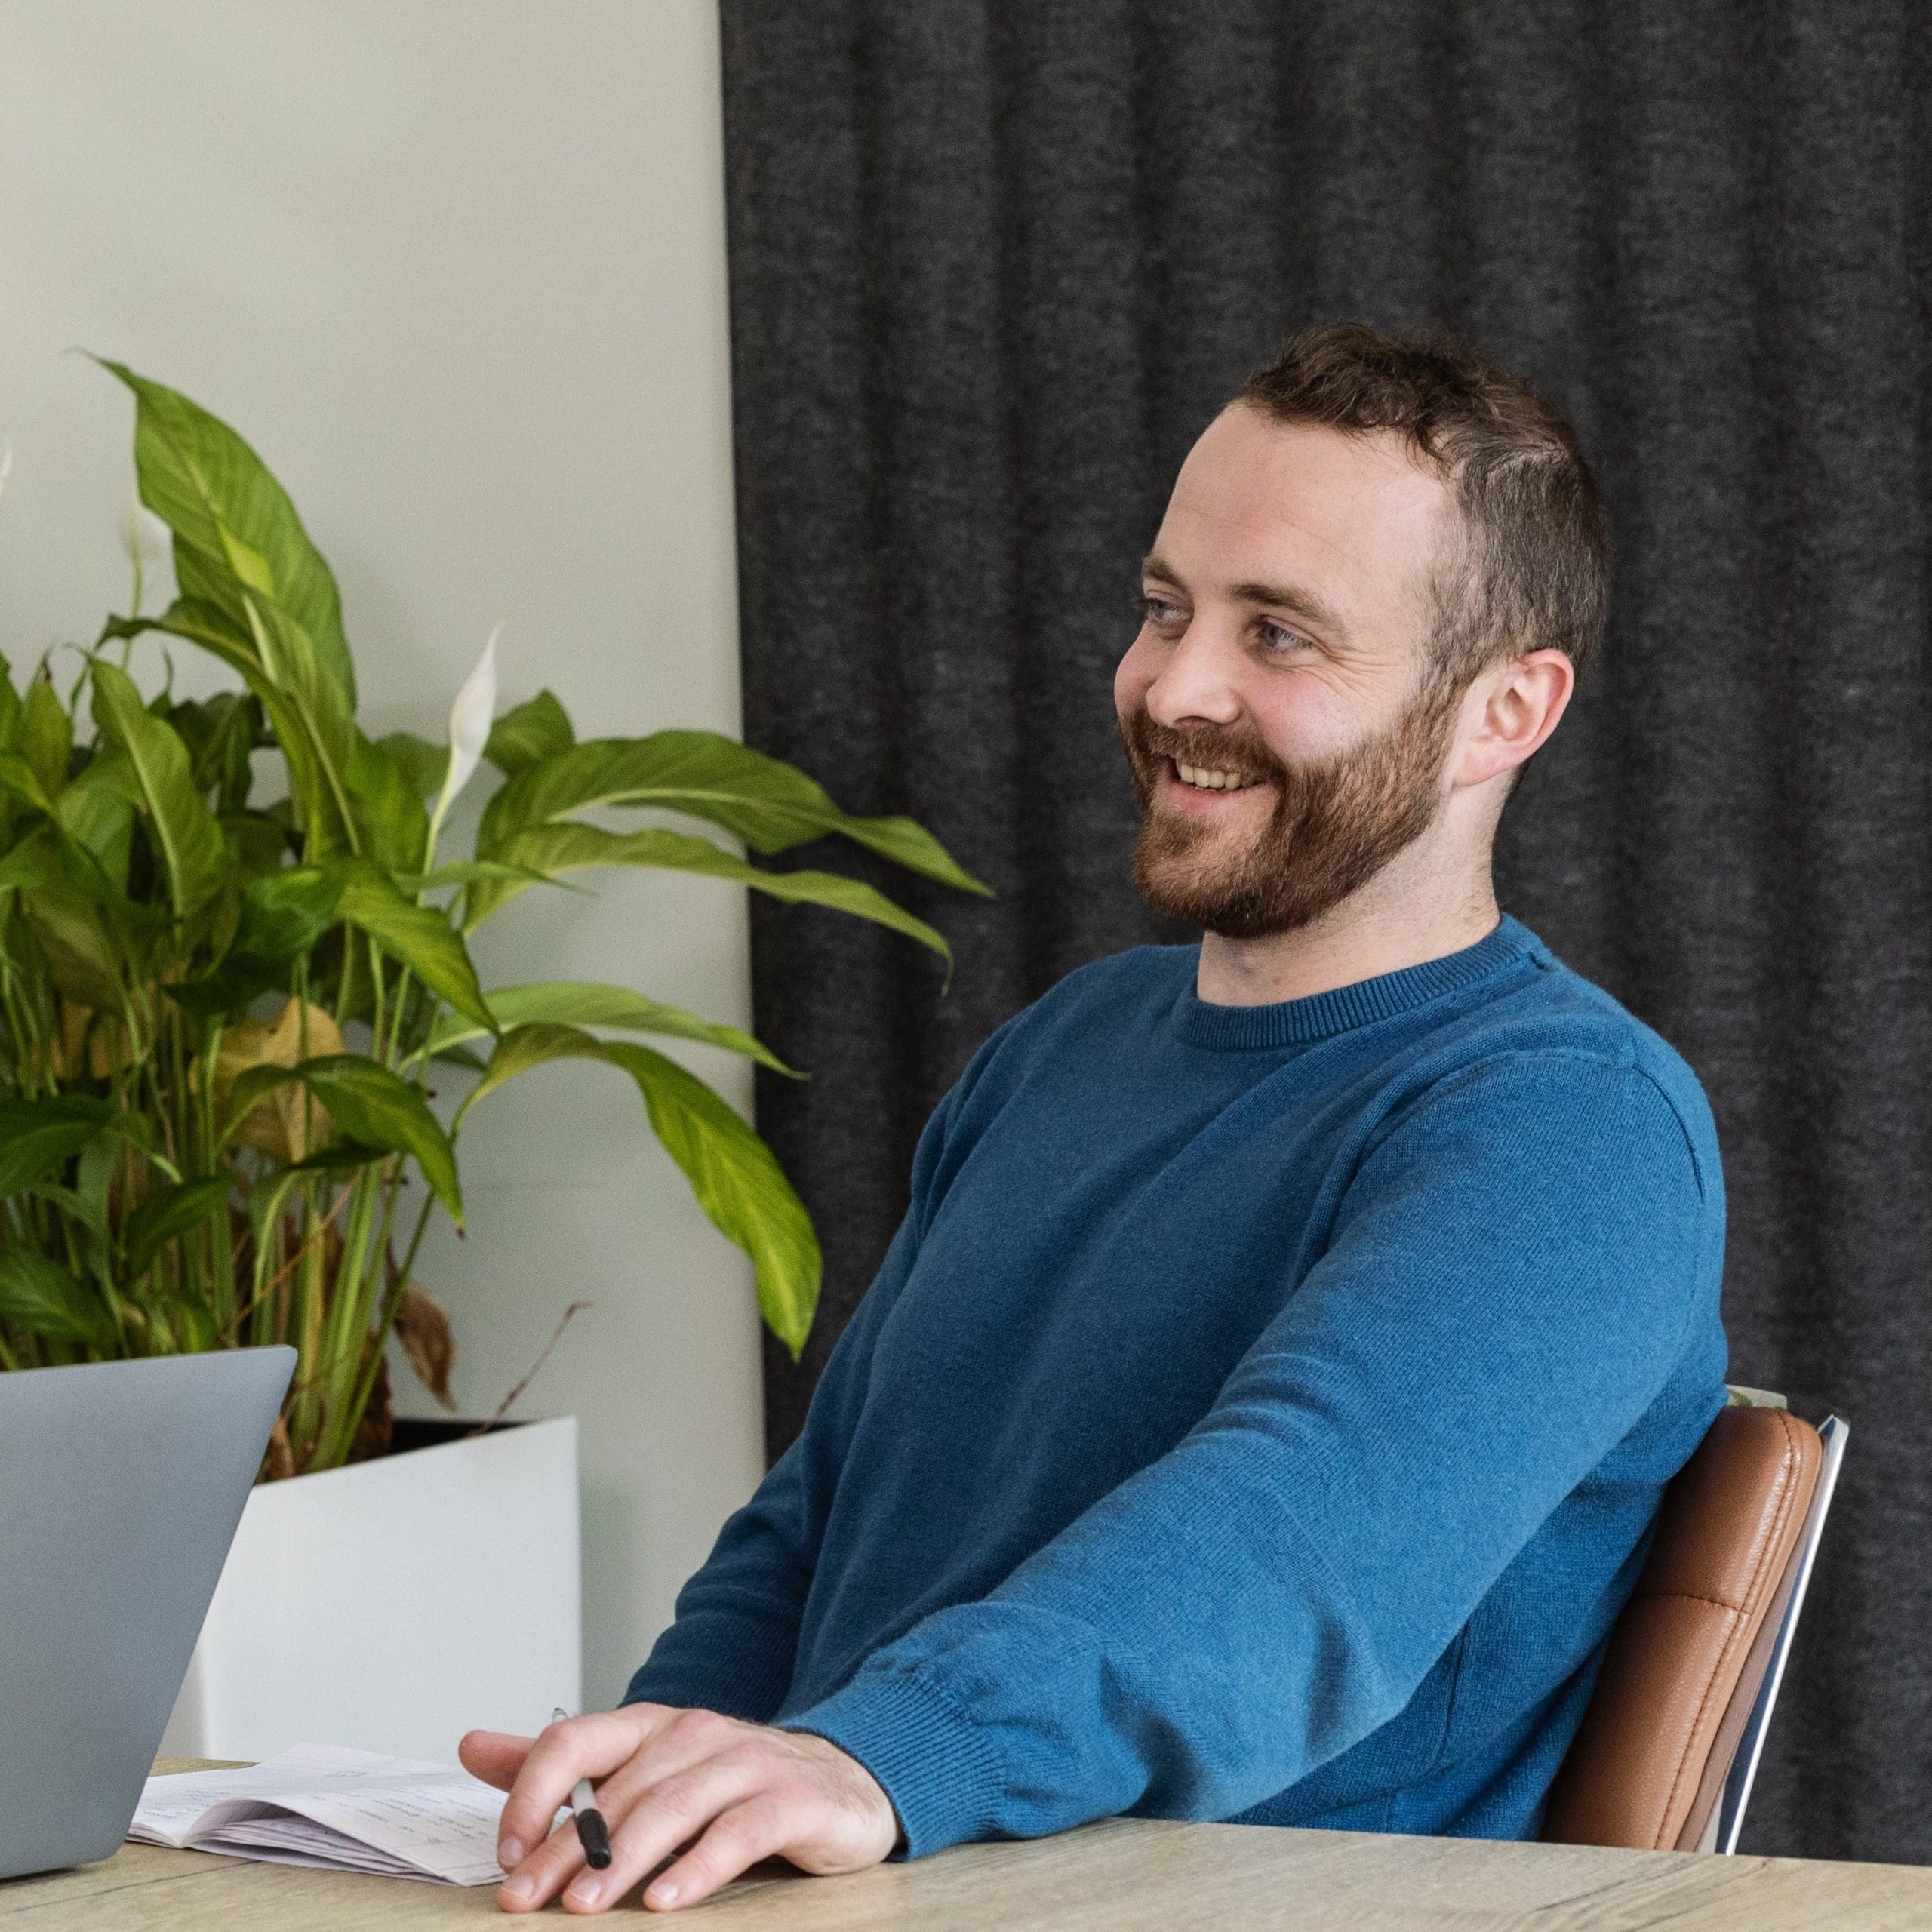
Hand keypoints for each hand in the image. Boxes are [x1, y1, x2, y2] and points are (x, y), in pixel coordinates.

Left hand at [458, 1705, 901, 1912]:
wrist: (843, 1781)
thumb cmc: (731, 1785)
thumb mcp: (644, 1769)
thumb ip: (563, 1765)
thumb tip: (472, 1746)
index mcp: (651, 1726)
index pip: (575, 1740)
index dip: (533, 1794)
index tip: (506, 1854)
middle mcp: (695, 1733)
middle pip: (617, 1790)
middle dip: (564, 1850)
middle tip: (521, 1901)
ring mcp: (746, 1761)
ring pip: (671, 1808)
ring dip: (622, 1861)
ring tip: (584, 1909)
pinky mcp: (790, 1798)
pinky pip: (738, 1832)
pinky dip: (699, 1867)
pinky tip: (667, 1903)